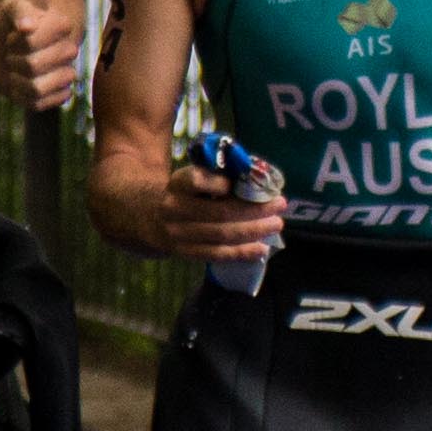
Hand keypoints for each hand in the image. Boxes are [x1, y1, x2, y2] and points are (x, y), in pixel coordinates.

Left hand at [0, 0, 80, 110]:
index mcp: (62, 25)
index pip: (32, 41)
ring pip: (36, 89)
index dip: (15, 42)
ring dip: (16, 81)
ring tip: (14, 72)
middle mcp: (70, 50)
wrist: (12, 48)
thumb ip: (18, 11)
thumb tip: (27, 26)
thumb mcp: (10, 10)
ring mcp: (67, 74)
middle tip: (10, 55)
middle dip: (13, 61)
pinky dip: (22, 97)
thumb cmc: (12, 27)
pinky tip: (19, 86)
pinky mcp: (61, 95)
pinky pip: (38, 104)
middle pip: (32, 65)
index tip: (12, 35)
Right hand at [154, 149, 285, 264]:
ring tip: (276, 224)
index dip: (218, 183)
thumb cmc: (185, 193)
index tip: (240, 183)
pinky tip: (262, 249)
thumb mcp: (192, 177)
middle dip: (254, 209)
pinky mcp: (186, 253)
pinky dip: (242, 253)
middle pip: (219, 212)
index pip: (196, 181)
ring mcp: (179, 234)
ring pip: (221, 235)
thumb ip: (216, 176)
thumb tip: (255, 177)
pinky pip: (217, 255)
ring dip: (253, 231)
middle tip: (280, 204)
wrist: (151, 218)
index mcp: (178, 184)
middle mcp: (175, 209)